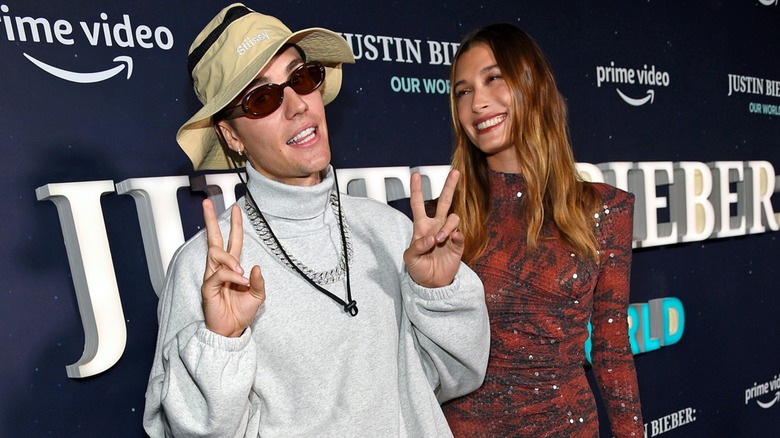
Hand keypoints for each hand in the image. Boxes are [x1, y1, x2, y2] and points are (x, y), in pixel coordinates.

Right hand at [201, 200, 264, 337]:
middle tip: (207, 203)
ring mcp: (212, 276)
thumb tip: (256, 267)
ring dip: (230, 259)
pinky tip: (241, 281)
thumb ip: (259, 281)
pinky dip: (231, 275)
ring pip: (215, 254)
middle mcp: (220, 268)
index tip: (236, 208)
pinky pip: (218, 274)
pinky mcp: (208, 287)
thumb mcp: (258, 296)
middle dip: (210, 220)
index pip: (232, 241)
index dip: (234, 225)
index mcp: (232, 267)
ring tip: (241, 273)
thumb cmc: (241, 313)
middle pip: (213, 238)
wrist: (232, 331)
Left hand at [403, 170, 464, 287]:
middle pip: (444, 201)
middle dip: (450, 186)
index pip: (418, 204)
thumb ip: (417, 246)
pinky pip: (460, 233)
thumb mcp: (410, 258)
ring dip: (447, 226)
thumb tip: (431, 237)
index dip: (416, 189)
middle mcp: (436, 226)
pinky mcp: (458, 244)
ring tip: (440, 239)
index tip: (415, 174)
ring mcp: (448, 234)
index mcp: (421, 226)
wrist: (431, 283)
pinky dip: (456, 235)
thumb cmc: (418, 268)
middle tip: (455, 172)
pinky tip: (451, 241)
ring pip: (453, 218)